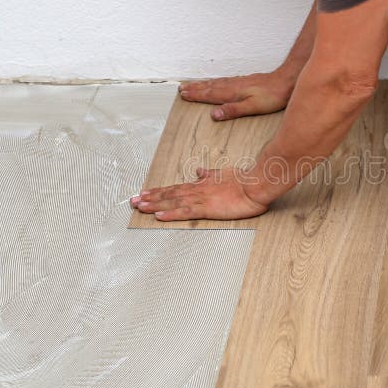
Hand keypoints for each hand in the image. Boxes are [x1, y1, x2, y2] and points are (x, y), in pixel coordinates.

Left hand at [130, 167, 268, 220]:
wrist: (255, 184)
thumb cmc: (243, 180)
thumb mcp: (223, 174)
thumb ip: (209, 174)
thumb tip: (200, 171)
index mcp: (201, 184)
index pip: (175, 188)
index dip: (158, 191)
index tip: (144, 193)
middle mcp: (197, 190)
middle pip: (169, 194)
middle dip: (149, 198)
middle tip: (132, 201)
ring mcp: (201, 199)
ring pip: (172, 202)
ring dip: (154, 204)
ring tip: (138, 207)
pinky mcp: (207, 208)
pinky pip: (185, 212)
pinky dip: (171, 213)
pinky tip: (159, 216)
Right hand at [178, 68, 296, 120]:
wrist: (286, 81)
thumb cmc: (272, 96)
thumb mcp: (253, 106)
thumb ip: (233, 110)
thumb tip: (214, 115)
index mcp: (233, 93)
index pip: (210, 95)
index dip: (196, 95)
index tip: (183, 95)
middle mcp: (233, 86)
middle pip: (210, 87)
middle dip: (195, 89)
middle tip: (181, 89)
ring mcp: (239, 82)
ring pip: (216, 83)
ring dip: (202, 84)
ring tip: (191, 84)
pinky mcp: (245, 81)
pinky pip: (224, 81)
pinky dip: (214, 82)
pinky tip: (215, 83)